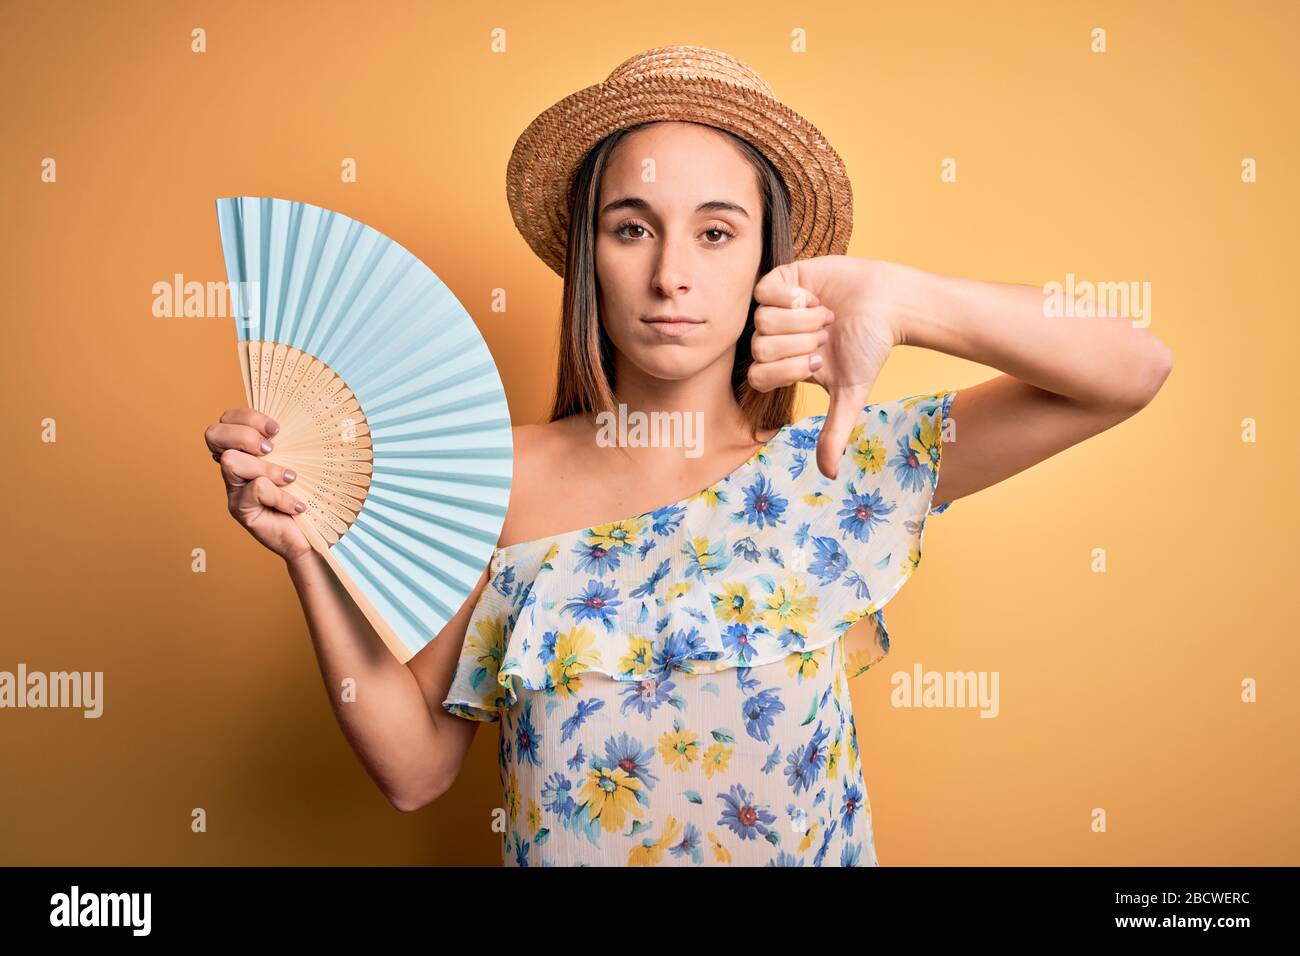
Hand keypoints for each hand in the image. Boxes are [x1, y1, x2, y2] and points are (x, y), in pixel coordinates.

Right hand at [204, 408, 312, 563]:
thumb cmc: (307, 494)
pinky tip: (297, 506)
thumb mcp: (301, 461)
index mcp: (245, 449)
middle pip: (213, 433)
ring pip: (231, 461)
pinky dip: (281, 496)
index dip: (247, 417)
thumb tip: (306, 418)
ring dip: (266, 467)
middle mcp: (233, 466)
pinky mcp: (240, 510)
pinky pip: (256, 490)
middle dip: (244, 435)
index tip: (277, 429)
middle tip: (271, 449)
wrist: (311, 536)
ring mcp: (233, 489)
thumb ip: (292, 442)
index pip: (227, 419)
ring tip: (291, 480)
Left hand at [749, 256, 904, 479]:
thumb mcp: (850, 394)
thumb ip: (834, 432)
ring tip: (825, 316)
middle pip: (759, 347)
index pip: (757, 376)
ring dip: (802, 319)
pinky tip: (814, 296)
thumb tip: (828, 475)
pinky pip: (765, 291)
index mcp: (782, 365)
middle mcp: (774, 338)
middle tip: (825, 336)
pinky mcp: (781, 279)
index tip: (818, 361)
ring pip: (762, 320)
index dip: (787, 369)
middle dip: (799, 342)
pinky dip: (794, 296)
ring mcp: (774, 308)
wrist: (888, 304)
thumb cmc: (870, 348)